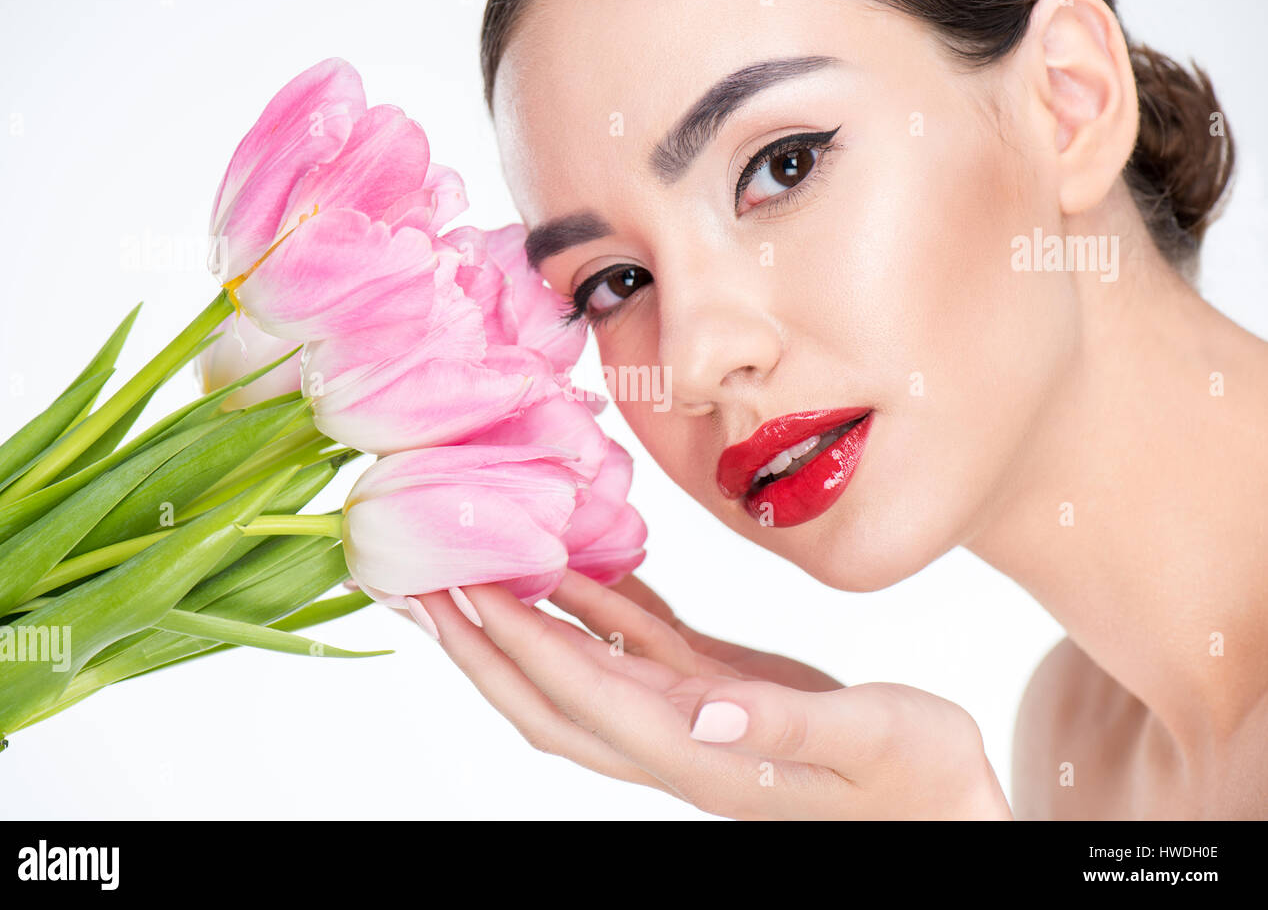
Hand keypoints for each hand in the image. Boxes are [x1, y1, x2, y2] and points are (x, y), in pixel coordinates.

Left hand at [396, 570, 1011, 819]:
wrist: (946, 804)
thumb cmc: (921, 779)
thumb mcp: (869, 741)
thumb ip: (786, 725)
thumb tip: (707, 711)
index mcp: (700, 753)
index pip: (582, 695)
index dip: (516, 643)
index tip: (461, 588)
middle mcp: (676, 737)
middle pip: (550, 696)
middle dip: (483, 646)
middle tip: (424, 584)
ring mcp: (690, 715)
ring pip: (583, 668)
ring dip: (525, 623)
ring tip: (473, 569)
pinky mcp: (715, 689)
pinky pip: (638, 644)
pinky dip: (598, 607)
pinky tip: (577, 566)